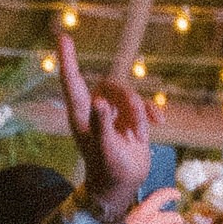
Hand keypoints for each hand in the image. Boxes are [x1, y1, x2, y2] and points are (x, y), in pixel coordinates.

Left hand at [56, 26, 152, 218]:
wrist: (121, 186)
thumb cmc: (108, 170)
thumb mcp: (105, 149)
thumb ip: (101, 125)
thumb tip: (100, 101)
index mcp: (82, 114)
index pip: (72, 81)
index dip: (68, 59)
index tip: (64, 37)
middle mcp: (95, 109)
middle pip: (112, 85)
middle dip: (128, 100)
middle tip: (139, 123)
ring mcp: (113, 113)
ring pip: (129, 96)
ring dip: (140, 114)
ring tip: (141, 137)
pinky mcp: (128, 119)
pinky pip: (142, 105)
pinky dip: (150, 112)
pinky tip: (159, 122)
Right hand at [113, 189, 184, 223]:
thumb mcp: (129, 221)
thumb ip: (142, 217)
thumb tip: (150, 216)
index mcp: (144, 211)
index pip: (161, 196)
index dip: (171, 194)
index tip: (177, 195)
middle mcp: (156, 220)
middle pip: (175, 217)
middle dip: (178, 221)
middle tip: (178, 223)